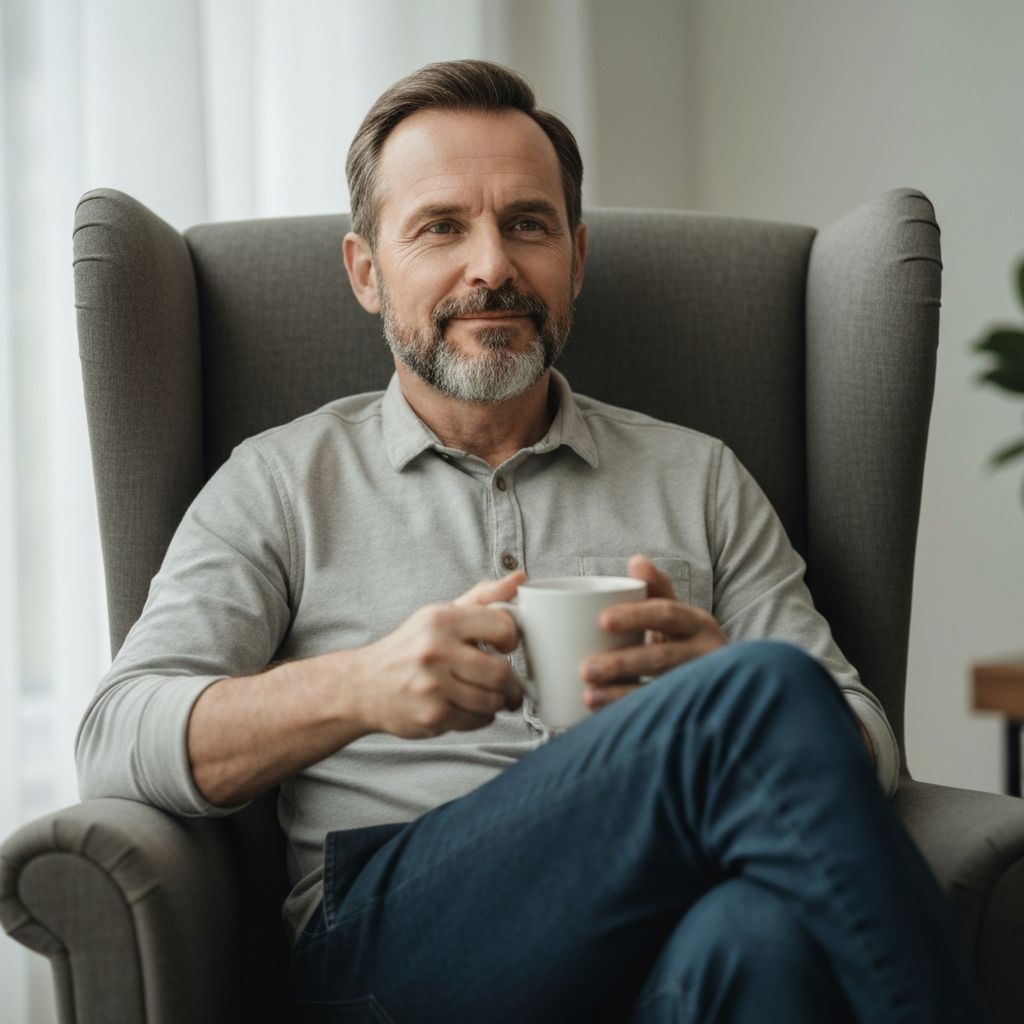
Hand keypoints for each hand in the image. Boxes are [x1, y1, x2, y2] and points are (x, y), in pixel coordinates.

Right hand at [350, 572, 524, 737]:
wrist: (363, 686)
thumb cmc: (410, 648)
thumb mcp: (441, 614)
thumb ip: (483, 597)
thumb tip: (521, 579)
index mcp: (441, 620)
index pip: (503, 626)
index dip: (511, 638)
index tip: (503, 645)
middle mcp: (435, 651)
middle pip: (501, 672)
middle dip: (507, 680)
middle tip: (501, 680)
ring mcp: (433, 686)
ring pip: (492, 700)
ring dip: (495, 701)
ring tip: (481, 693)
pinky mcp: (432, 716)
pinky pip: (478, 721)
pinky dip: (479, 717)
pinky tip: (464, 705)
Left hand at [581, 555, 725, 710]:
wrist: (722, 683)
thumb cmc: (684, 641)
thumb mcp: (675, 614)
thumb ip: (656, 588)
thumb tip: (637, 561)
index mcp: (699, 623)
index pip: (667, 614)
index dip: (636, 616)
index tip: (602, 621)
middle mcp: (706, 654)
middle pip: (663, 658)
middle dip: (622, 663)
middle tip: (585, 669)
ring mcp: (702, 687)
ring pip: (661, 691)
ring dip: (621, 694)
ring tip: (588, 696)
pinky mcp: (693, 712)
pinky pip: (661, 716)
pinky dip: (631, 716)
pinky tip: (604, 718)